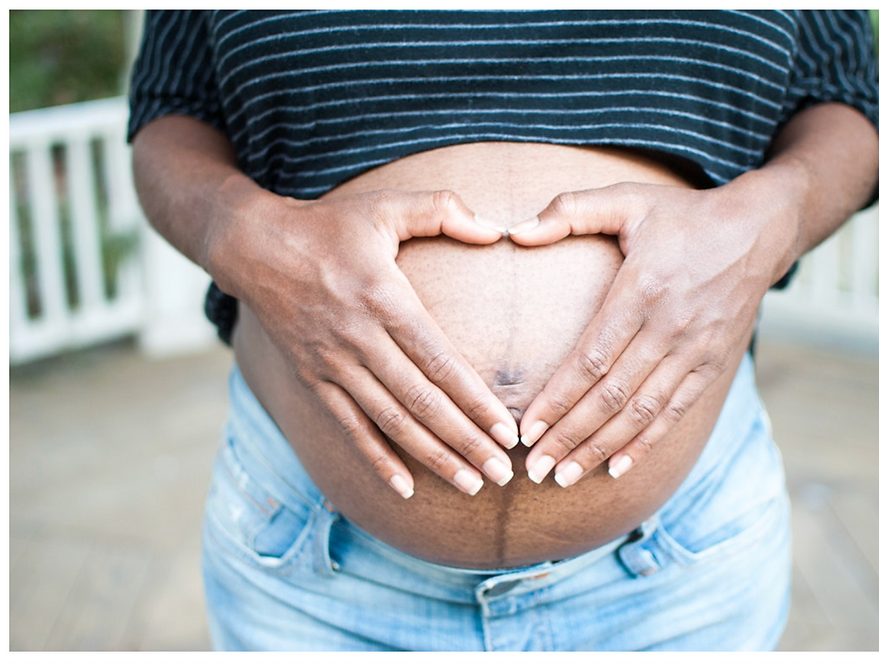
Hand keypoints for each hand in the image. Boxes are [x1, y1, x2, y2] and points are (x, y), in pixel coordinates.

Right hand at [212, 189, 519, 497]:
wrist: (253, 247)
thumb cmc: (330, 226)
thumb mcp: (386, 205)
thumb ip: (444, 209)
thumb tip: (495, 230)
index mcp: (384, 299)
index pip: (439, 362)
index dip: (475, 401)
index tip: (508, 432)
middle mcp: (359, 339)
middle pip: (421, 402)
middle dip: (464, 442)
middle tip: (503, 474)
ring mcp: (333, 364)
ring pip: (390, 423)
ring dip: (432, 458)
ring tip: (470, 485)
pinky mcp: (313, 379)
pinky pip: (349, 427)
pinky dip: (377, 460)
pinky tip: (406, 488)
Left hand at [508, 180, 794, 485]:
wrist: (758, 231)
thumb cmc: (682, 216)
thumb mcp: (627, 198)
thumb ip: (570, 210)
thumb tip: (514, 231)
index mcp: (641, 290)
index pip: (592, 358)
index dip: (557, 398)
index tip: (525, 429)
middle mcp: (669, 328)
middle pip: (612, 396)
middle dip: (569, 437)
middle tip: (535, 470)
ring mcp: (695, 351)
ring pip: (642, 413)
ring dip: (601, 448)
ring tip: (565, 477)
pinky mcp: (712, 365)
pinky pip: (675, 413)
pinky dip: (646, 443)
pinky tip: (617, 467)